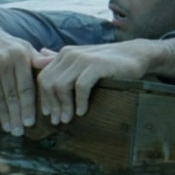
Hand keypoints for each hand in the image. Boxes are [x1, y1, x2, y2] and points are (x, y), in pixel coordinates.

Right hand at [0, 24, 46, 135]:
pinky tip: (0, 117)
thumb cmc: (10, 47)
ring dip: (4, 115)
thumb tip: (53, 63)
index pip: (25, 86)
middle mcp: (1, 61)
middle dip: (17, 115)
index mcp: (19, 56)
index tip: (31, 122)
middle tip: (21, 131)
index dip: (28, 106)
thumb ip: (39, 60)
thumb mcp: (26, 49)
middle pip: (11, 95)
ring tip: (11, 129)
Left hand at [36, 41, 150, 125]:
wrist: (137, 54)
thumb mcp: (83, 60)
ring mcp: (84, 59)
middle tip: (58, 120)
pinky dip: (80, 102)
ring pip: (61, 86)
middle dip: (51, 104)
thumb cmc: (110, 61)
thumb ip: (60, 60)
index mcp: (64, 54)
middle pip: (49, 83)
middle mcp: (71, 54)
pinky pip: (81, 87)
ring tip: (69, 119)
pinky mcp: (98, 65)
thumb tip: (38, 59)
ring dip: (64, 106)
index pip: (43, 77)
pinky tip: (83, 111)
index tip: (48, 114)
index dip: (43, 98)